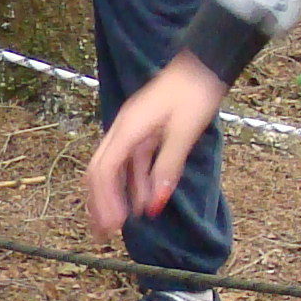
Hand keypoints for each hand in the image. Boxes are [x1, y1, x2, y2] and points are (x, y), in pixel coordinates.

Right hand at [86, 54, 227, 245]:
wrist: (202, 67)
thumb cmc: (193, 94)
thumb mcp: (183, 133)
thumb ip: (167, 168)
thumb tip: (154, 204)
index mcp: (128, 129)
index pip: (105, 169)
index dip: (105, 199)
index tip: (112, 225)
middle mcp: (123, 130)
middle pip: (100, 170)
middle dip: (99, 202)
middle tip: (102, 232)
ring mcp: (131, 130)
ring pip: (114, 168)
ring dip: (115, 196)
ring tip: (118, 224)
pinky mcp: (143, 132)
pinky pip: (133, 162)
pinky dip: (135, 184)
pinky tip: (143, 202)